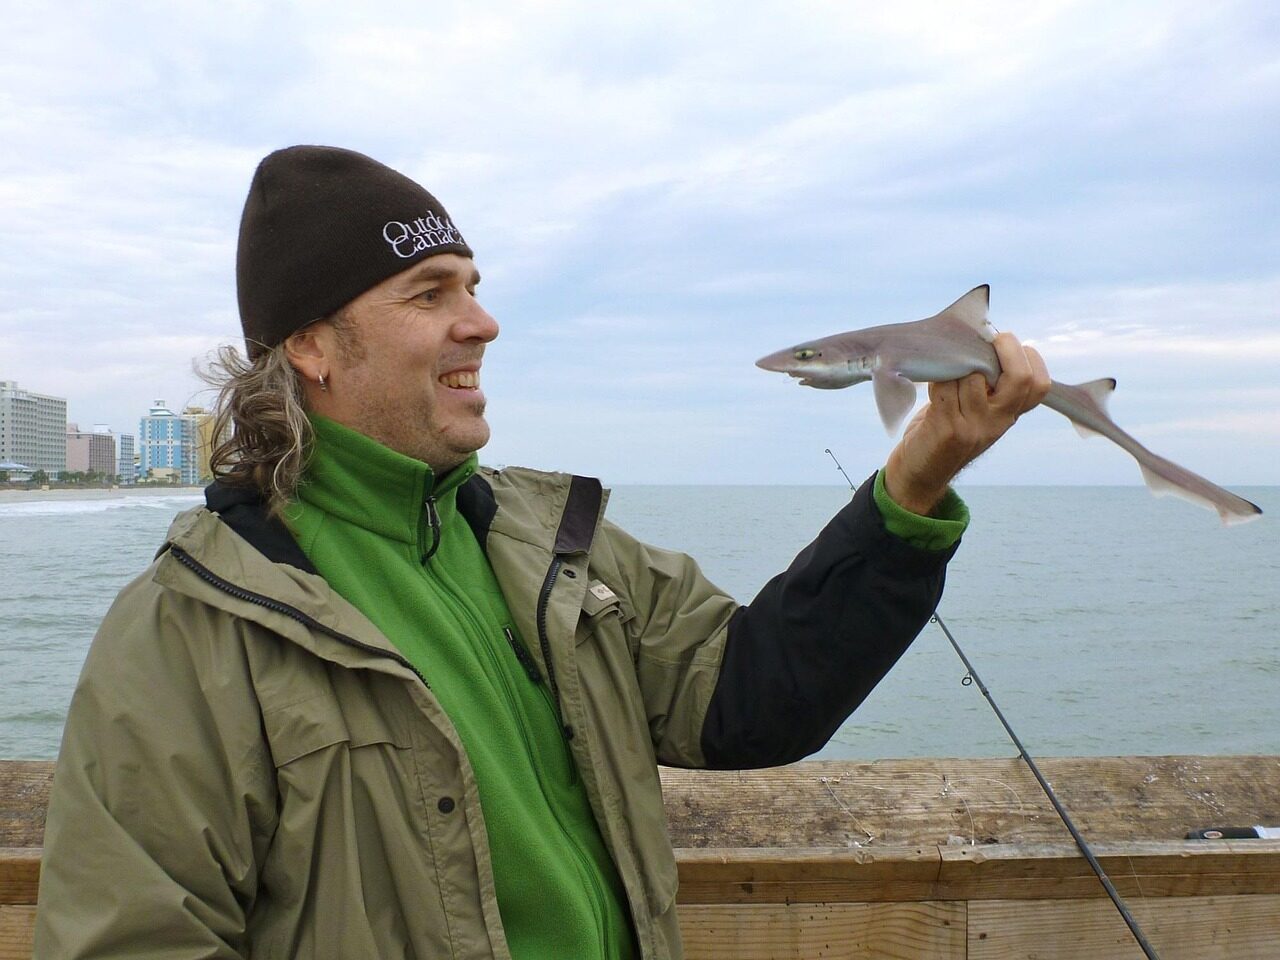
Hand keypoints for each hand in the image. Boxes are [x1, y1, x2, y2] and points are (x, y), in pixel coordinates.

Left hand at [882, 332, 1049, 514]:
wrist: (920, 473)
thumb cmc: (946, 429)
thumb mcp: (977, 409)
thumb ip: (987, 384)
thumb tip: (983, 337)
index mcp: (1009, 415)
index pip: (1040, 385)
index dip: (1029, 358)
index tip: (1005, 347)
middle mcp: (998, 422)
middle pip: (1020, 378)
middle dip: (1005, 348)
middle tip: (988, 339)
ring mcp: (975, 427)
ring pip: (973, 376)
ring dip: (957, 362)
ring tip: (947, 366)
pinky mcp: (949, 429)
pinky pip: (946, 387)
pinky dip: (937, 377)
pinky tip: (931, 383)